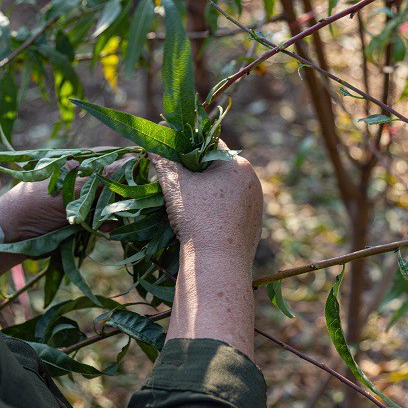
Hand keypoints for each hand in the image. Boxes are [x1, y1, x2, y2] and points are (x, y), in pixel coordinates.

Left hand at [0, 151, 126, 241]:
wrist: (10, 236)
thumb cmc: (34, 203)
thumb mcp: (69, 189)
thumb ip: (101, 177)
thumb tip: (132, 161)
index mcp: (77, 162)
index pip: (111, 156)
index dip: (129, 163)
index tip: (146, 172)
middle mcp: (82, 178)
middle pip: (115, 180)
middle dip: (125, 191)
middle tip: (135, 200)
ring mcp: (83, 199)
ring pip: (111, 201)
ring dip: (117, 210)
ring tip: (119, 217)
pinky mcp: (82, 218)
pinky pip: (104, 219)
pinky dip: (108, 223)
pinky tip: (108, 228)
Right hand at [152, 142, 262, 359]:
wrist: (218, 265)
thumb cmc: (197, 219)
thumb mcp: (174, 185)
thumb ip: (163, 160)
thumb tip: (152, 144)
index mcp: (238, 165)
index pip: (209, 143)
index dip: (185, 144)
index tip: (168, 153)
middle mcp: (252, 182)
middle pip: (217, 167)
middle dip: (195, 170)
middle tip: (172, 179)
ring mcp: (255, 205)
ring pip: (224, 189)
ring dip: (204, 192)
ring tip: (183, 204)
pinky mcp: (253, 226)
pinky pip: (230, 210)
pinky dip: (214, 211)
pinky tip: (199, 222)